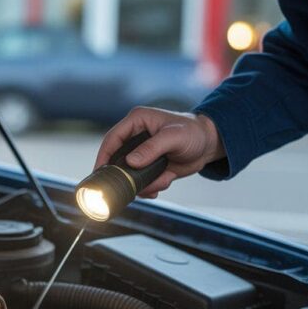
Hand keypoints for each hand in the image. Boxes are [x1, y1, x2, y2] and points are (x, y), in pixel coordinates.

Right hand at [94, 107, 224, 197]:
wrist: (209, 144)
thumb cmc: (193, 132)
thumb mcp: (174, 137)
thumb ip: (152, 148)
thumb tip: (131, 162)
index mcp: (137, 121)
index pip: (112, 139)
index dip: (103, 156)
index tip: (99, 173)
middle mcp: (136, 137)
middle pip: (117, 159)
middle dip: (124, 175)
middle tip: (127, 187)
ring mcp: (142, 153)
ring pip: (130, 174)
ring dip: (142, 183)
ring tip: (161, 181)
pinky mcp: (149, 166)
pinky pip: (142, 181)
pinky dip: (152, 186)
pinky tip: (164, 181)